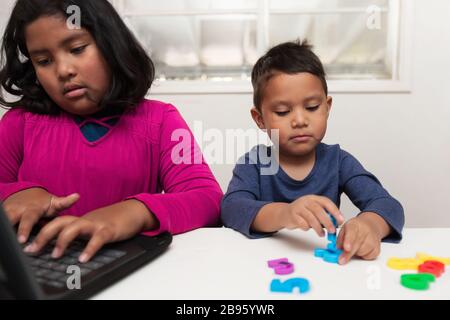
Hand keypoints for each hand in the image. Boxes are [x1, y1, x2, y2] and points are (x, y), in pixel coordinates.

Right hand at [3, 188, 79, 243]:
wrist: (26, 193)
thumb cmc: (43, 203)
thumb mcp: (54, 202)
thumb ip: (65, 202)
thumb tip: (77, 196)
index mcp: (32, 209)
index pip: (28, 219)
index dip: (24, 229)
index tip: (22, 240)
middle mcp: (18, 210)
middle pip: (10, 220)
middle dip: (9, 232)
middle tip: (11, 245)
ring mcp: (7, 212)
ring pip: (4, 220)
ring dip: (4, 230)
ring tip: (4, 245)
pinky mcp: (2, 215)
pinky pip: (1, 223)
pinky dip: (2, 231)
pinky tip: (3, 242)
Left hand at [24, 199, 156, 262]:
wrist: (135, 211)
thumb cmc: (115, 221)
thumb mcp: (94, 227)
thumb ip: (81, 234)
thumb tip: (67, 249)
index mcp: (81, 220)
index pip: (56, 223)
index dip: (41, 232)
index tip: (29, 245)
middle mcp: (86, 220)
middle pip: (60, 222)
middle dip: (44, 235)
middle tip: (33, 249)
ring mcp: (97, 224)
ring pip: (75, 227)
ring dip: (62, 241)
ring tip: (55, 255)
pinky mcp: (110, 229)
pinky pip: (97, 239)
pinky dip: (89, 248)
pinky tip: (83, 258)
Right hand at [280, 195, 344, 236]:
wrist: (284, 213)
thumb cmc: (302, 213)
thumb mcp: (313, 210)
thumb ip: (324, 213)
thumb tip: (337, 222)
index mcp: (313, 198)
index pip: (326, 202)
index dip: (335, 211)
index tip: (340, 220)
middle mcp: (305, 201)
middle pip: (318, 210)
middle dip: (327, 221)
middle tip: (332, 230)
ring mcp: (298, 207)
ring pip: (311, 218)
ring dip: (318, 228)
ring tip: (322, 234)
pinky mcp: (292, 215)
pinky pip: (302, 223)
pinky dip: (307, 228)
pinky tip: (307, 229)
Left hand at [336, 212, 388, 263]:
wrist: (369, 226)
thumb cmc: (354, 229)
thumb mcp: (344, 230)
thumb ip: (339, 239)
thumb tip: (337, 250)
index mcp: (354, 224)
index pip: (352, 232)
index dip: (349, 241)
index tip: (346, 248)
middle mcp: (366, 230)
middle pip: (357, 244)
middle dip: (348, 253)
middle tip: (341, 259)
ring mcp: (373, 239)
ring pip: (362, 252)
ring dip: (355, 253)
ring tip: (354, 247)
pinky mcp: (377, 248)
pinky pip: (368, 257)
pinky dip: (362, 255)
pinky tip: (361, 249)